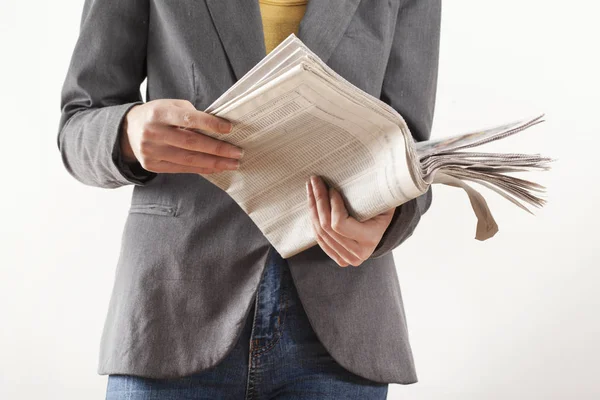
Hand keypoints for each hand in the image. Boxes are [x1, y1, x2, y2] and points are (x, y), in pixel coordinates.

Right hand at [120, 99, 243, 173]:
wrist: (128, 130)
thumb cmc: (157, 116)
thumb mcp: (170, 107)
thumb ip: (191, 115)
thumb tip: (218, 128)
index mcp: (159, 113)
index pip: (188, 119)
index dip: (210, 124)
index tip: (229, 128)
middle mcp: (153, 133)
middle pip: (191, 143)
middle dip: (217, 149)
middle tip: (237, 152)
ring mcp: (151, 151)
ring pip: (188, 159)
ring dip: (214, 162)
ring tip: (232, 163)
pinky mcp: (152, 165)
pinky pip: (182, 169)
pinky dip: (202, 169)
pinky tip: (216, 168)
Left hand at [306, 175, 394, 266]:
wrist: (384, 227)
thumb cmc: (383, 206)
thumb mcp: (382, 198)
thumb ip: (373, 189)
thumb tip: (364, 165)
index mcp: (370, 239)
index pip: (340, 224)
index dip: (332, 205)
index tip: (332, 188)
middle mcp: (358, 254)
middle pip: (327, 228)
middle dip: (319, 201)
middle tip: (315, 181)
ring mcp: (346, 259)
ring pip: (320, 232)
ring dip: (313, 208)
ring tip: (311, 188)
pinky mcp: (338, 257)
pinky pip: (319, 238)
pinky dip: (314, 220)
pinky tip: (312, 203)